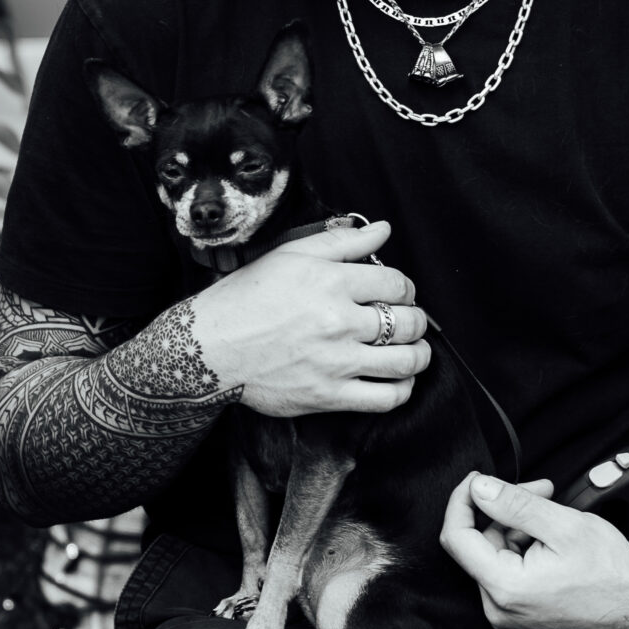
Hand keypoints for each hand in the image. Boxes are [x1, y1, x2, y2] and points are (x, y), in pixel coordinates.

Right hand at [188, 219, 430, 416]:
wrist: (210, 346)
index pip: (397, 284)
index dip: (406, 288)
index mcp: (331, 282)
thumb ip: (342, 242)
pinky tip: (398, 379)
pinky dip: (403, 389)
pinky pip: (385, 398)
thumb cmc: (246, 298)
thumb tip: (382, 229)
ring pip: (405, 362)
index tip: (400, 293)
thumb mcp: (290, 255)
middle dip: (416, 320)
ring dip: (418, 355)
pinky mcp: (328, 396)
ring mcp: (335, 362)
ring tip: (413, 350)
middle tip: (408, 320)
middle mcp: (338, 322)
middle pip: (407, 322)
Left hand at [440, 474, 628, 628]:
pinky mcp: (520, 614)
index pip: (457, 537)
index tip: (478, 478)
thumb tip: (478, 487)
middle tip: (541, 488)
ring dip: (517, 527)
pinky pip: (508, 571)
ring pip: (495, 554)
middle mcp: (499, 609)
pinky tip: (551, 540)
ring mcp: (509, 615)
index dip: (462, 500)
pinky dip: (524, 548)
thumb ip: (514, 504)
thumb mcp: (563, 525)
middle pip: (479, 543)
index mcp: (505, 588)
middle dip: (504, 509)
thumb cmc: (611, 570)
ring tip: (555, 517)